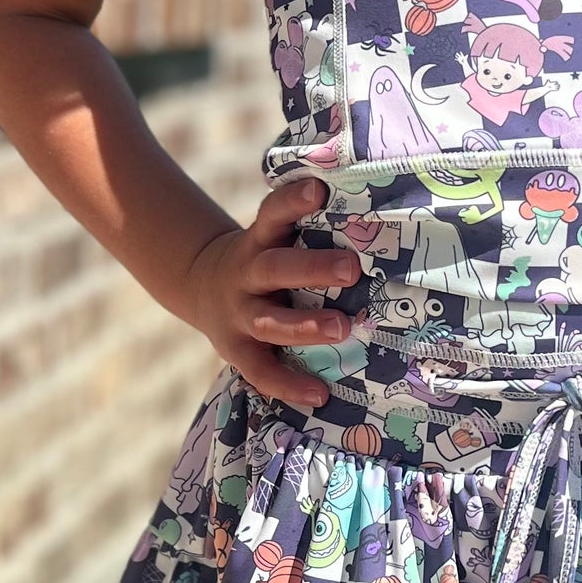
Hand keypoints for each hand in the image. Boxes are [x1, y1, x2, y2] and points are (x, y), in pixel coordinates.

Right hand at [181, 175, 360, 411]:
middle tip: (352, 269)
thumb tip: (380, 226)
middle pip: (275, 268)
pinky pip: (261, 371)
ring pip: (269, 322)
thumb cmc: (265, 259)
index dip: (293, 201)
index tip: (319, 188)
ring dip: (305, 326)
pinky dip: (289, 384)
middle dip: (312, 269)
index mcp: (258, 239)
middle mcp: (246, 274)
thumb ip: (311, 232)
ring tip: (342, 329)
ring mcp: (238, 314)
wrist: (201, 285)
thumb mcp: (273, 237)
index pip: (272, 213)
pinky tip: (320, 394)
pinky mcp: (235, 350)